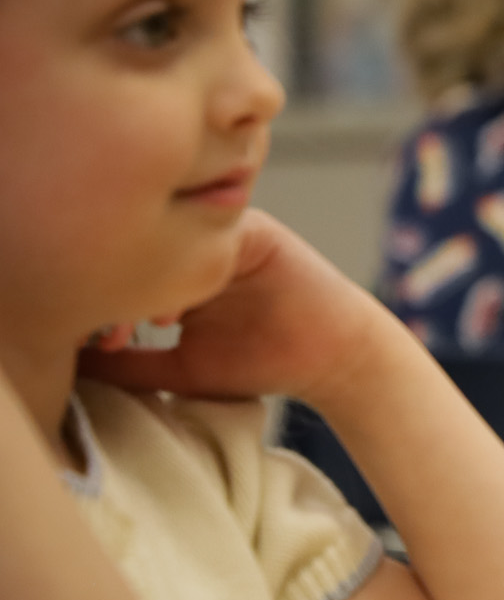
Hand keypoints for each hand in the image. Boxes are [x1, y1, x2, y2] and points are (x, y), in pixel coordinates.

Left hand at [78, 210, 388, 408]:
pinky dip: (192, 270)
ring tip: (145, 325)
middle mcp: (198, 245)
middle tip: (110, 334)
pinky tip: (178, 311)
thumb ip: (131, 364)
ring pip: (172, 241)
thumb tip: (73, 364)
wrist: (335, 357)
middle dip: (121, 291)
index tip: (100, 343)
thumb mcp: (182, 368)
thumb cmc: (263, 363)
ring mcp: (227, 233)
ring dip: (152, 281)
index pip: (124, 268)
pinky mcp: (257, 231)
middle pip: (143, 250)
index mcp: (176, 268)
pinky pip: (213, 234)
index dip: (105, 302)